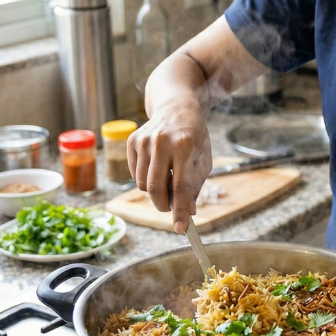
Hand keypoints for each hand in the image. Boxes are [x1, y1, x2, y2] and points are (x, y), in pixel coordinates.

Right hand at [127, 98, 211, 232]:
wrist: (176, 107)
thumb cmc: (194, 135)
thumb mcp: (203, 158)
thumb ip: (196, 186)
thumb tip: (190, 213)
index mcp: (184, 145)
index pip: (180, 186)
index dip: (181, 210)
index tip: (181, 228)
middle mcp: (161, 141)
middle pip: (155, 188)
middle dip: (164, 205)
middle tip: (171, 207)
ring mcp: (144, 140)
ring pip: (141, 184)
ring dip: (154, 191)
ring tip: (167, 180)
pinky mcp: (131, 141)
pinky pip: (133, 174)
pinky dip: (144, 178)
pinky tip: (157, 166)